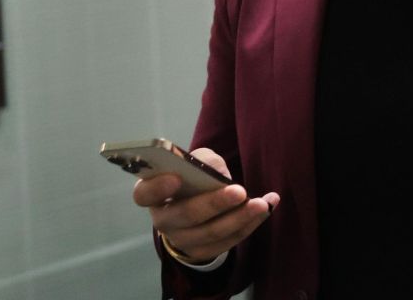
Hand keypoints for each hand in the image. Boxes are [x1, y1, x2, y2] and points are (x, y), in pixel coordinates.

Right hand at [133, 147, 279, 263]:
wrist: (196, 208)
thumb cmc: (192, 178)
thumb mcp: (196, 162)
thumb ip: (204, 161)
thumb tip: (218, 173)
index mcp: (152, 194)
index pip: (144, 194)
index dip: (157, 187)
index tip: (176, 178)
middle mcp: (163, 220)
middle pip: (185, 216)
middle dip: (214, 203)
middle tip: (239, 191)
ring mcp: (182, 240)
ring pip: (211, 232)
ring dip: (239, 217)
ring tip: (261, 203)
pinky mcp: (204, 252)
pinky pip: (229, 242)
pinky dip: (250, 224)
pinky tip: (268, 207)